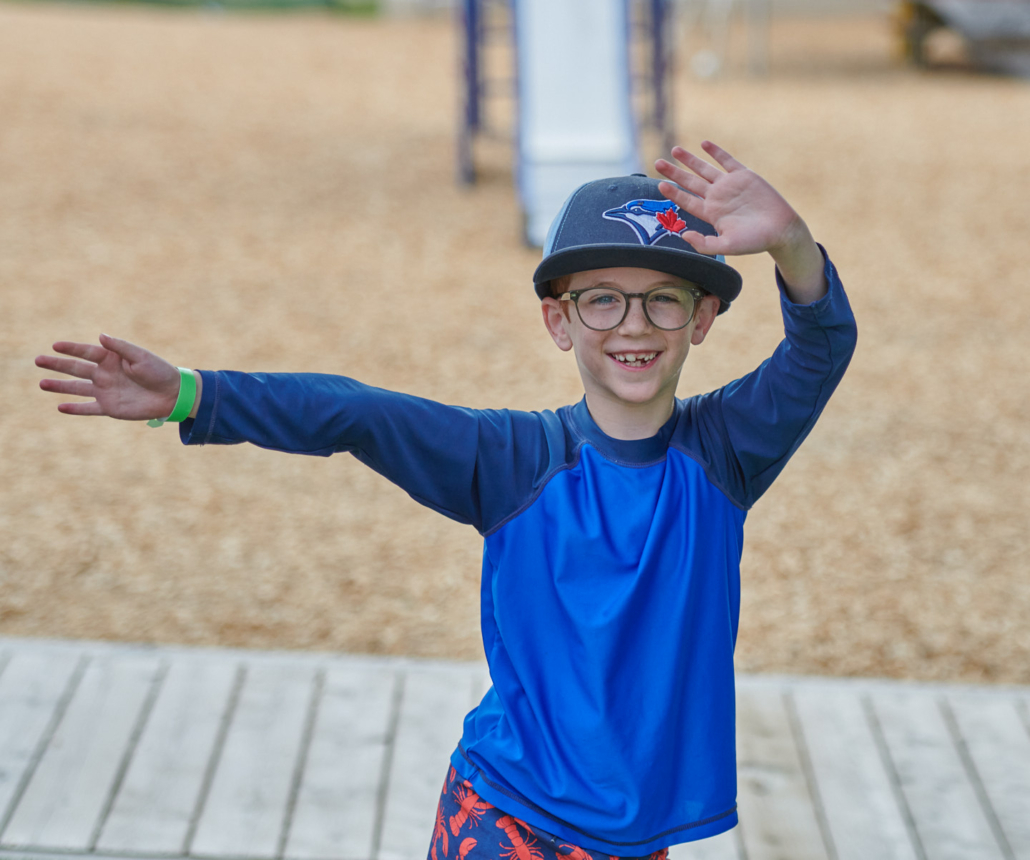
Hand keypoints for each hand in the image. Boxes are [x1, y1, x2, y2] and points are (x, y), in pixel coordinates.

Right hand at [36, 334, 180, 419]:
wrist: (173, 395)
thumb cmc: (159, 371)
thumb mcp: (141, 356)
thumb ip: (120, 347)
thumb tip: (100, 336)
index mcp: (112, 358)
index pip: (87, 352)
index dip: (71, 349)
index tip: (55, 345)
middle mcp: (105, 374)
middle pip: (76, 368)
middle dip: (57, 365)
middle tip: (38, 360)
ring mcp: (105, 391)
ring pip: (77, 388)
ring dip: (59, 386)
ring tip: (41, 384)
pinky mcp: (109, 407)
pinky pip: (88, 408)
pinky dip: (75, 408)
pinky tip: (60, 407)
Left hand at [655, 141, 825, 302]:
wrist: (781, 229)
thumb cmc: (755, 241)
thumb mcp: (727, 246)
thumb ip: (705, 244)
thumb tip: (683, 235)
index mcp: (711, 213)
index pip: (687, 201)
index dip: (673, 193)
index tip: (659, 184)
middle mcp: (717, 198)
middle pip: (690, 182)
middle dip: (674, 173)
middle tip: (657, 163)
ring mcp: (729, 185)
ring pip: (705, 169)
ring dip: (690, 160)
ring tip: (675, 150)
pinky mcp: (744, 176)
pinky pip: (727, 161)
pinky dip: (716, 152)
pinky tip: (704, 144)